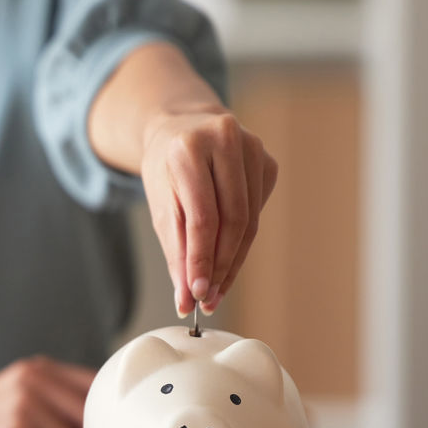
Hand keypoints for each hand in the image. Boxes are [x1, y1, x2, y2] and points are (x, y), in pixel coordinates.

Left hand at [140, 108, 277, 316]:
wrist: (181, 127)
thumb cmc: (166, 167)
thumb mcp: (159, 203)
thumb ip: (174, 250)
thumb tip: (186, 299)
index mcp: (190, 148)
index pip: (202, 216)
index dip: (202, 260)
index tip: (197, 294)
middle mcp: (225, 141)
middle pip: (232, 220)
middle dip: (220, 266)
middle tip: (208, 299)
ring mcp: (253, 148)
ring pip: (249, 221)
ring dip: (234, 261)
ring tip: (217, 290)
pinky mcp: (268, 161)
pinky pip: (256, 212)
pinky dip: (242, 241)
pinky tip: (227, 256)